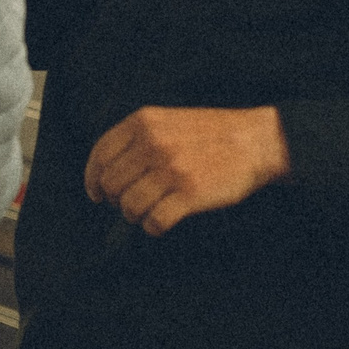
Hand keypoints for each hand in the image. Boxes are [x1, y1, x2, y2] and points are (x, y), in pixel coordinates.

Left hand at [86, 105, 291, 235]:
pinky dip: (152, 227)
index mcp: (142, 123)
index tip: (96, 193)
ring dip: (134, 215)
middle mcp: (152, 144)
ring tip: (146, 213)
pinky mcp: (189, 194)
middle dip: (115, 200)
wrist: (255, 141)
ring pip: (129, 205)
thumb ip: (136, 138)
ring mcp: (170, 170)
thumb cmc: (210, 134)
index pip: (100, 155)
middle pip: (112, 184)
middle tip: (128, 204)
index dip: (93, 178)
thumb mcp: (167, 121)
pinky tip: (160, 223)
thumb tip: (106, 170)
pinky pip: (155, 221)